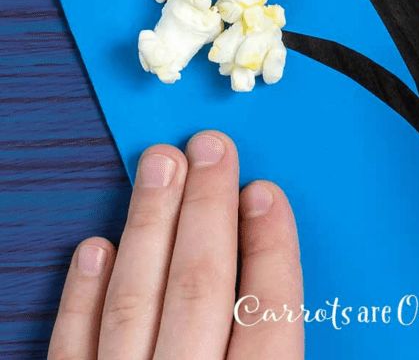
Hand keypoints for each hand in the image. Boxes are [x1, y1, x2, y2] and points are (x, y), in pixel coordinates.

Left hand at [48, 131, 302, 359]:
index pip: (269, 314)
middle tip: (211, 149)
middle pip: (200, 289)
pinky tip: (97, 247)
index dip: (271, 246)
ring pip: (135, 302)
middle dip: (207, 208)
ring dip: (149, 225)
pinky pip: (73, 348)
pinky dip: (82, 298)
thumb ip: (272, 349)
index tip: (265, 193)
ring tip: (160, 165)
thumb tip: (275, 265)